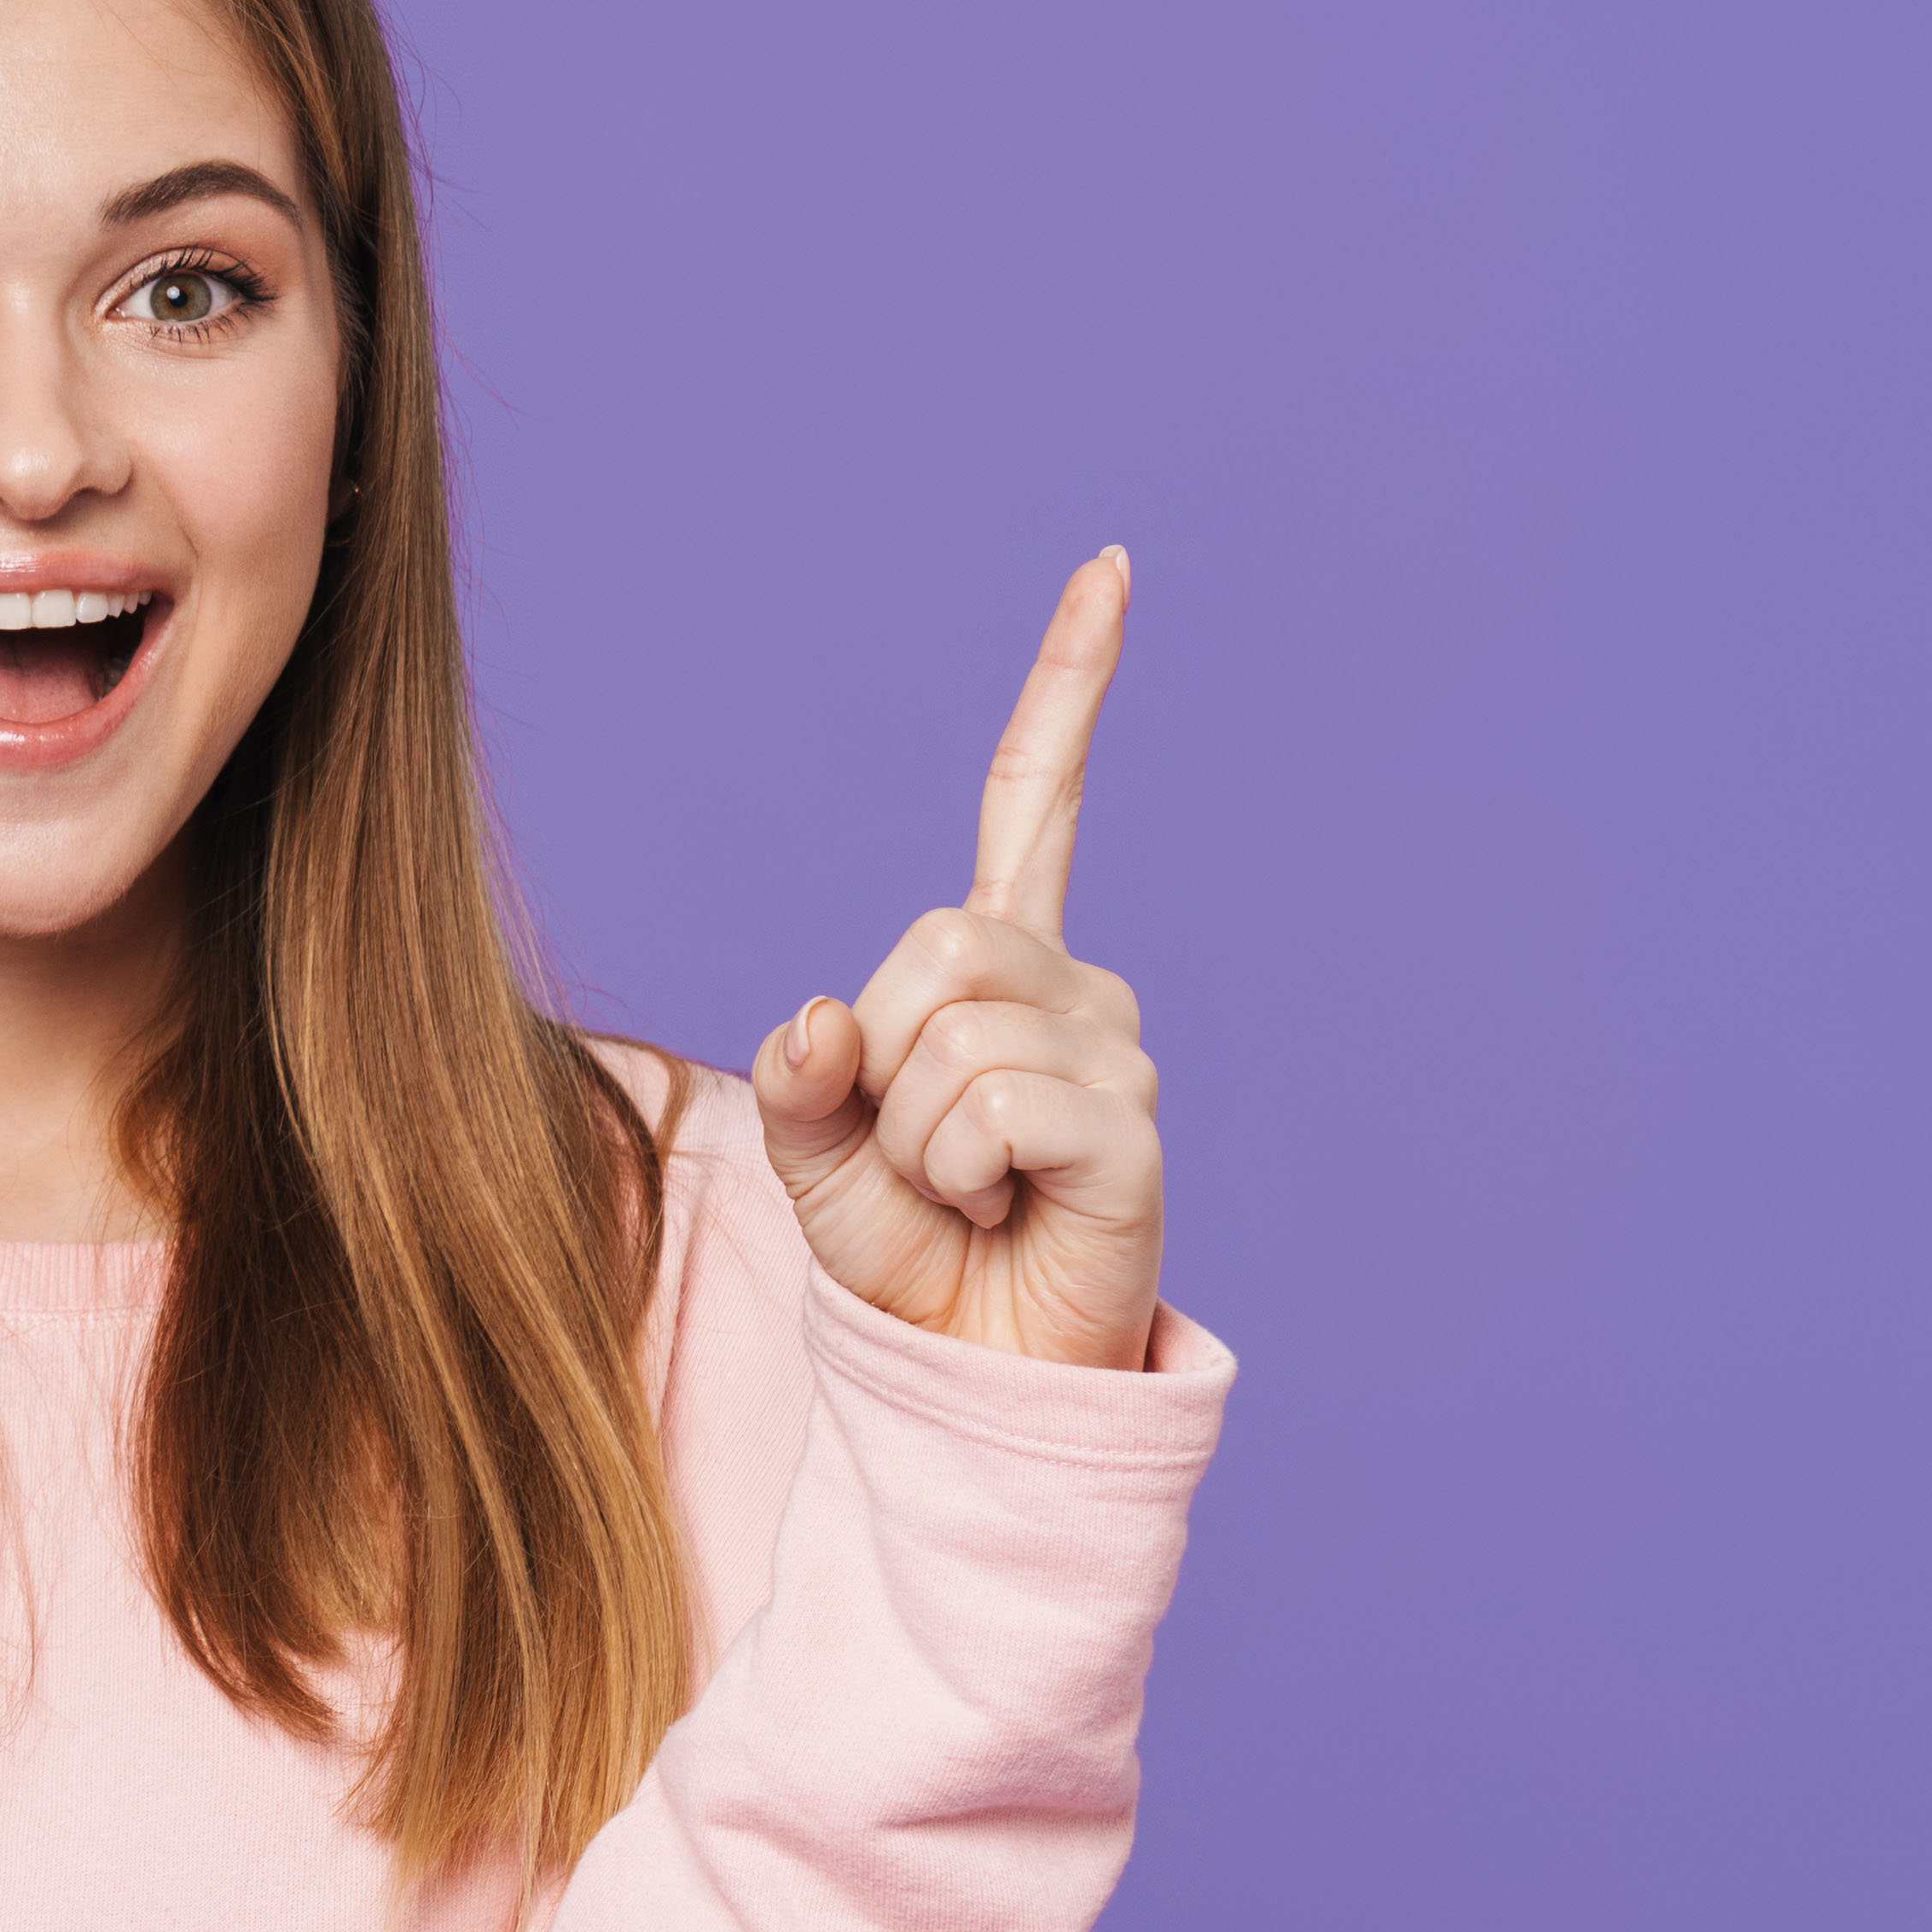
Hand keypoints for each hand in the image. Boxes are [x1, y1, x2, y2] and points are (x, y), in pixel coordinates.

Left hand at [755, 548, 1165, 1369]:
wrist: (967, 1365)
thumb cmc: (905, 1248)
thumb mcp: (815, 1148)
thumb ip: (802, 1073)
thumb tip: (822, 1017)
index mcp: (1000, 966)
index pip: (1037, 800)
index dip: (1069, 687)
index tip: (1113, 566)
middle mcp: (1076, 988)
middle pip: (934, 941)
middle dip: (884, 1055)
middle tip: (924, 1149)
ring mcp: (1114, 1053)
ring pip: (949, 1033)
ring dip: (913, 1133)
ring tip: (965, 1189)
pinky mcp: (1128, 1126)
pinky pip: (990, 1104)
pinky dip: (957, 1168)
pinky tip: (1007, 1205)